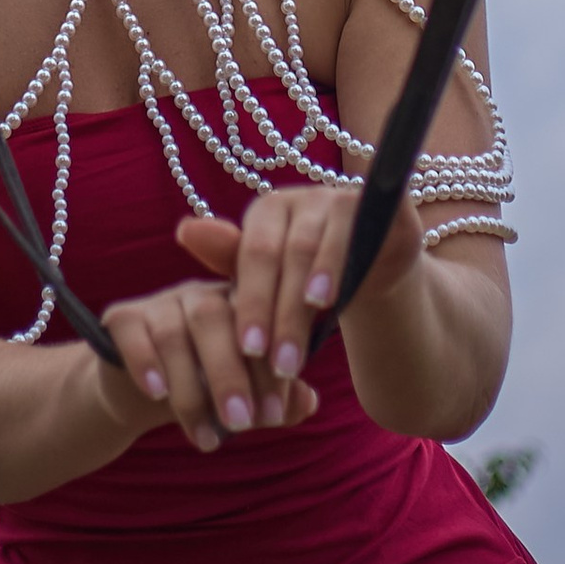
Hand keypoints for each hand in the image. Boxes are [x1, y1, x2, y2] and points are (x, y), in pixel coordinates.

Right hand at [97, 272, 323, 455]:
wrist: (137, 394)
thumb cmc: (204, 391)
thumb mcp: (241, 398)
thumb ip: (275, 399)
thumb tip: (308, 401)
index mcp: (238, 305)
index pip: (257, 318)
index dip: (267, 363)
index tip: (277, 412)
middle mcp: (199, 294)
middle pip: (214, 317)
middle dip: (231, 374)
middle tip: (243, 424)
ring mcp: (158, 303)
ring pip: (173, 332)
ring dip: (191, 389)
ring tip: (206, 438)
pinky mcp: (121, 318)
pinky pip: (133, 332)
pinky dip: (146, 362)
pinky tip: (158, 395)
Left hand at [171, 182, 423, 395]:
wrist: (376, 271)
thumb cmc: (309, 280)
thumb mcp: (273, 282)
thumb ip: (233, 262)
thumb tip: (185, 230)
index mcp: (269, 211)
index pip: (254, 254)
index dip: (253, 302)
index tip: (248, 350)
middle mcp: (303, 198)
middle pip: (284, 255)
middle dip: (279, 315)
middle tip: (277, 365)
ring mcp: (341, 198)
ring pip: (315, 250)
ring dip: (303, 302)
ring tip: (299, 348)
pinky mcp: (379, 205)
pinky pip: (356, 237)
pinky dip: (337, 269)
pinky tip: (327, 303)